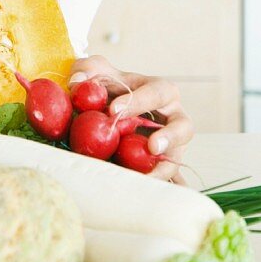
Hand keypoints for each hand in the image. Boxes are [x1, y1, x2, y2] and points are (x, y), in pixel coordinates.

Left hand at [69, 54, 192, 181]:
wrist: (109, 106)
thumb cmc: (109, 85)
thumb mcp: (96, 69)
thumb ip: (86, 68)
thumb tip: (76, 82)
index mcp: (161, 90)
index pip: (156, 93)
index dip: (138, 101)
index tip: (114, 110)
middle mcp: (172, 118)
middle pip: (183, 127)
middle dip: (171, 137)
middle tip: (152, 147)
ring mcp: (168, 145)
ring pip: (176, 157)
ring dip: (164, 168)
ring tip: (146, 178)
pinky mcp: (157, 164)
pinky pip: (165, 179)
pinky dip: (160, 186)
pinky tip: (146, 193)